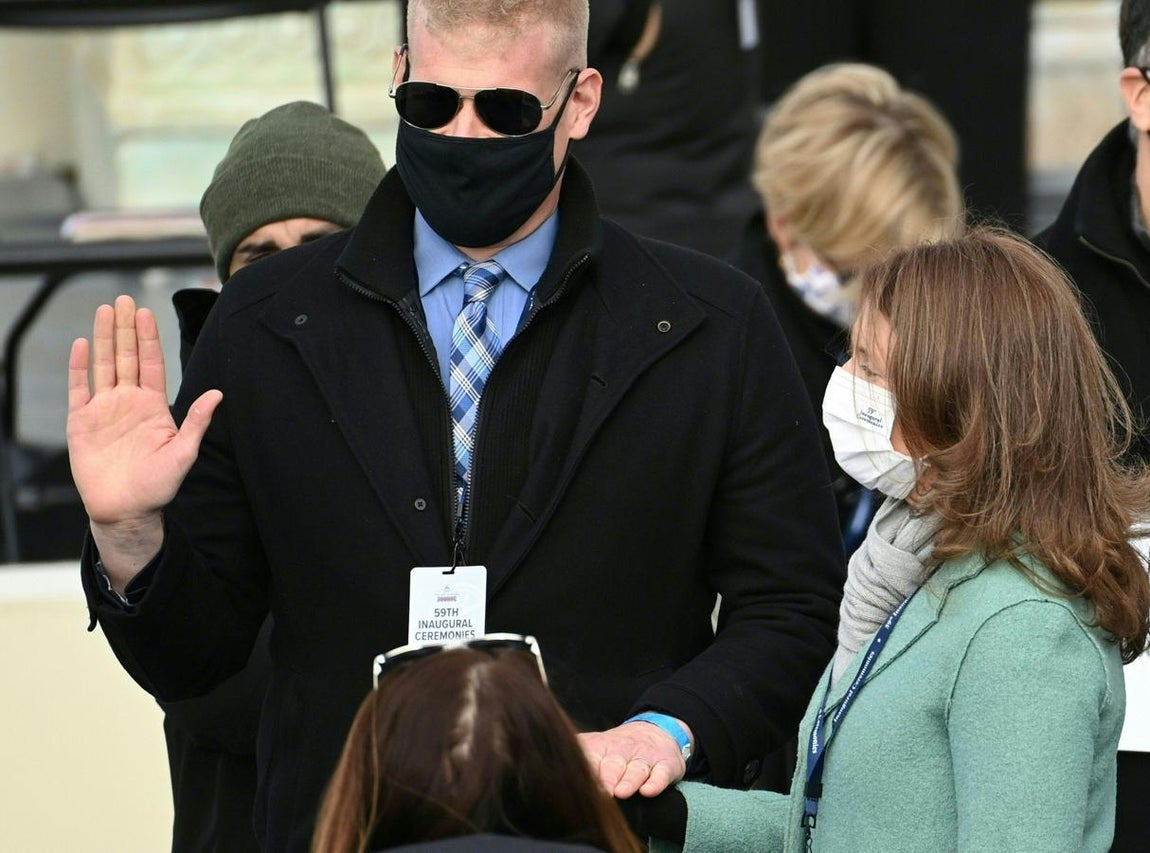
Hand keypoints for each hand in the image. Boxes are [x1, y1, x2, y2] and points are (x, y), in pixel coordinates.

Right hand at [67, 295, 220, 583]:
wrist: (126, 510)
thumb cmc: (158, 487)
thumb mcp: (183, 453)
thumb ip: (197, 422)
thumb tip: (218, 394)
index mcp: (154, 406)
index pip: (151, 363)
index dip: (148, 337)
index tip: (147, 311)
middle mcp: (129, 402)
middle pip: (125, 356)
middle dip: (125, 328)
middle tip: (124, 299)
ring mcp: (105, 410)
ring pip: (103, 365)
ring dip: (102, 338)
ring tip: (104, 311)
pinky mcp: (82, 422)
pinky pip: (79, 388)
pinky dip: (79, 367)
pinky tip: (80, 344)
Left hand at [579, 718, 689, 798]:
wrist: (656, 731)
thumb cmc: (620, 747)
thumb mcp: (597, 745)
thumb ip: (577, 751)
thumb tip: (543, 755)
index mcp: (604, 747)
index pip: (592, 757)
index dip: (586, 769)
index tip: (579, 781)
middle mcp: (624, 751)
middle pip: (615, 764)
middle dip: (607, 778)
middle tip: (601, 791)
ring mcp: (646, 758)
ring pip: (637, 769)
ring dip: (630, 781)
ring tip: (622, 792)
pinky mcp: (666, 765)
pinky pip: (661, 774)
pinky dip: (656, 782)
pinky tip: (649, 790)